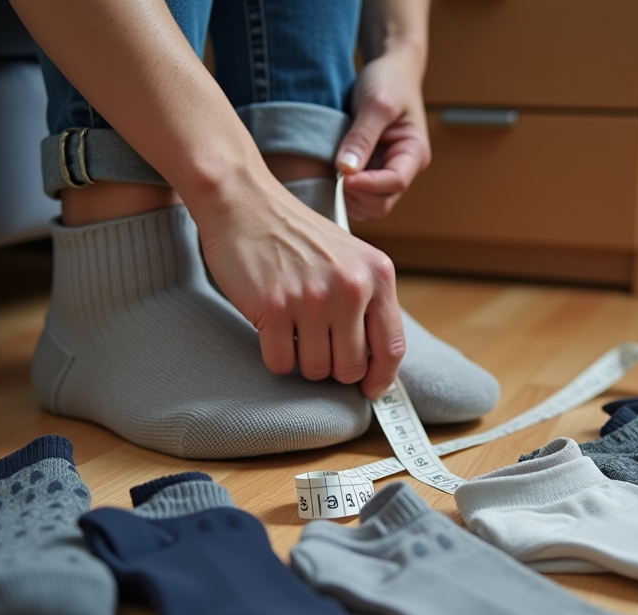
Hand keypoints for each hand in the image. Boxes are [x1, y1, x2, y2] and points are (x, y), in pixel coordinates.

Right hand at [193, 170, 405, 399]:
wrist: (246, 203)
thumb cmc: (298, 236)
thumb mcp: (352, 259)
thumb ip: (369, 303)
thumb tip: (376, 364)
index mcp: (378, 274)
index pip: (392, 347)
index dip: (381, 378)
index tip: (370, 389)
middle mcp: (350, 287)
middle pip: (350, 368)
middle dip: (332, 367)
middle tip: (317, 345)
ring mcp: (312, 298)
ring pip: (315, 370)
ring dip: (302, 360)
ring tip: (294, 328)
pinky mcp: (273, 308)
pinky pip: (281, 363)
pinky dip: (276, 355)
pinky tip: (272, 327)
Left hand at [335, 49, 431, 220]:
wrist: (390, 70)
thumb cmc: (390, 81)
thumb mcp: (376, 103)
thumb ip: (362, 137)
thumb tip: (346, 169)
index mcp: (414, 154)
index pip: (395, 182)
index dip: (368, 184)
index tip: (342, 174)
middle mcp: (404, 169)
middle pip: (382, 203)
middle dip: (356, 193)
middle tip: (332, 173)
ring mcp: (387, 173)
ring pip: (369, 205)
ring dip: (348, 196)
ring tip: (330, 172)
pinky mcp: (372, 172)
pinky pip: (357, 196)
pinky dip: (343, 192)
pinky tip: (330, 174)